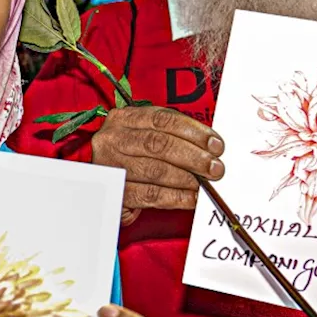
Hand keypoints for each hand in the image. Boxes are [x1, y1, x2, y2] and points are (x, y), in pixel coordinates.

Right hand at [91, 106, 223, 224]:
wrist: (101, 183)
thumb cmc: (130, 156)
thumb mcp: (144, 136)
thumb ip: (172, 137)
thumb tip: (208, 148)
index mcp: (124, 118)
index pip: (163, 119)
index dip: (193, 131)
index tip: (215, 144)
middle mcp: (113, 139)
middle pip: (159, 144)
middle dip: (193, 157)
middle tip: (214, 168)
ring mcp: (111, 165)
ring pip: (155, 169)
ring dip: (186, 178)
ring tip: (204, 184)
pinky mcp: (115, 191)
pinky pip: (149, 194)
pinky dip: (174, 197)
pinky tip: (190, 198)